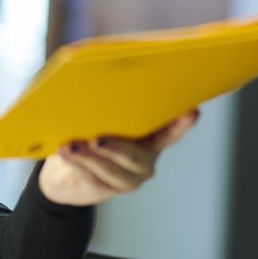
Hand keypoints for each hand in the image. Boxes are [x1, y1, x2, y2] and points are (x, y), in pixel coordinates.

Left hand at [38, 110, 199, 205]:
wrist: (65, 170)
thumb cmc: (87, 131)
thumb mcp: (98, 114)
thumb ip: (105, 101)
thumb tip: (90, 68)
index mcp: (151, 138)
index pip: (170, 131)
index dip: (181, 124)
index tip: (192, 111)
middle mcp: (145, 160)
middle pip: (136, 156)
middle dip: (117, 148)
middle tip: (98, 139)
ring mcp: (127, 179)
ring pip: (110, 169)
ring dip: (88, 156)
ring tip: (70, 146)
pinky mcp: (105, 190)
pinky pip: (92, 177)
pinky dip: (77, 163)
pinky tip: (65, 152)